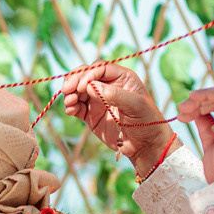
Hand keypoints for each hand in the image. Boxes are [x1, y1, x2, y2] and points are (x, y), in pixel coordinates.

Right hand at [59, 63, 172, 177]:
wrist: (144, 145)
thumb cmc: (147, 122)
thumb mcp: (136, 105)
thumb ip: (115, 94)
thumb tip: (91, 86)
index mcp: (121, 78)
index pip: (100, 68)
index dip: (89, 74)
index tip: (83, 86)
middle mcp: (108, 86)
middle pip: (85, 76)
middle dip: (74, 80)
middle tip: (66, 89)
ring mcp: (98, 100)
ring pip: (77, 91)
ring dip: (70, 94)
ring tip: (69, 102)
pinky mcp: (90, 115)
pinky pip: (76, 107)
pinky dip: (70, 106)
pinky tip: (70, 110)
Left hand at [177, 88, 213, 182]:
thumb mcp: (211, 142)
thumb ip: (206, 125)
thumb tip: (194, 112)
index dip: (203, 104)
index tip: (183, 114)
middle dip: (199, 100)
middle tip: (180, 110)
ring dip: (199, 99)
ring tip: (182, 110)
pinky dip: (206, 95)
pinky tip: (192, 99)